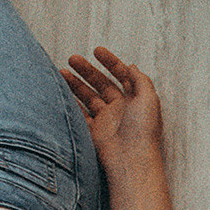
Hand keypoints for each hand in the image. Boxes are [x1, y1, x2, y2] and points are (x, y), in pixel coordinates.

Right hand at [63, 48, 164, 168]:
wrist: (131, 159)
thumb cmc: (143, 130)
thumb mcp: (148, 99)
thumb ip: (141, 80)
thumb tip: (131, 66)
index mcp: (135, 100)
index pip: (122, 76)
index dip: (111, 62)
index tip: (96, 50)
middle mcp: (121, 109)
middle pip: (102, 84)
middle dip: (87, 71)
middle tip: (72, 58)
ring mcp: (107, 120)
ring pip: (88, 97)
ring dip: (75, 84)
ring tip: (61, 71)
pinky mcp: (94, 132)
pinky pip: (80, 114)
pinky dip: (71, 102)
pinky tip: (61, 90)